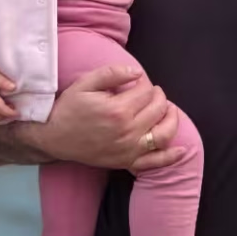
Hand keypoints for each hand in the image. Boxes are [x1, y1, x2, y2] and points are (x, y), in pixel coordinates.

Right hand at [24, 63, 180, 170]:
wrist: (54, 138)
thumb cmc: (69, 108)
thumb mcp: (85, 84)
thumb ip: (112, 73)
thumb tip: (138, 73)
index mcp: (118, 110)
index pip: (146, 92)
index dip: (146, 84)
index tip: (139, 83)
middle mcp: (127, 131)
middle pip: (157, 110)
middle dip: (159, 97)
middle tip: (153, 93)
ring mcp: (128, 150)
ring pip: (163, 134)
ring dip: (172, 120)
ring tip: (168, 110)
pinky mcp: (126, 162)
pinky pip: (154, 162)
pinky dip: (171, 157)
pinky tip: (182, 149)